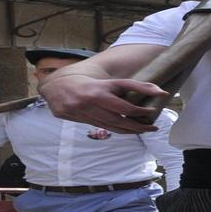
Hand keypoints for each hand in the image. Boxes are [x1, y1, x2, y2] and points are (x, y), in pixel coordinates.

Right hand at [40, 75, 166, 133]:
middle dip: (139, 122)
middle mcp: (93, 97)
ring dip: (131, 130)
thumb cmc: (82, 82)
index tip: (157, 100)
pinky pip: (102, 127)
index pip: (127, 86)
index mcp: (101, 85)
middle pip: (121, 113)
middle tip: (153, 126)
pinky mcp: (77, 118)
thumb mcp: (104, 80)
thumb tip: (155, 93)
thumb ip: (124, 87)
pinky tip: (127, 131)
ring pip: (112, 124)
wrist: (53, 87)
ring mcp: (84, 110)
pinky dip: (117, 130)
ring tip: (145, 130)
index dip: (144, 91)